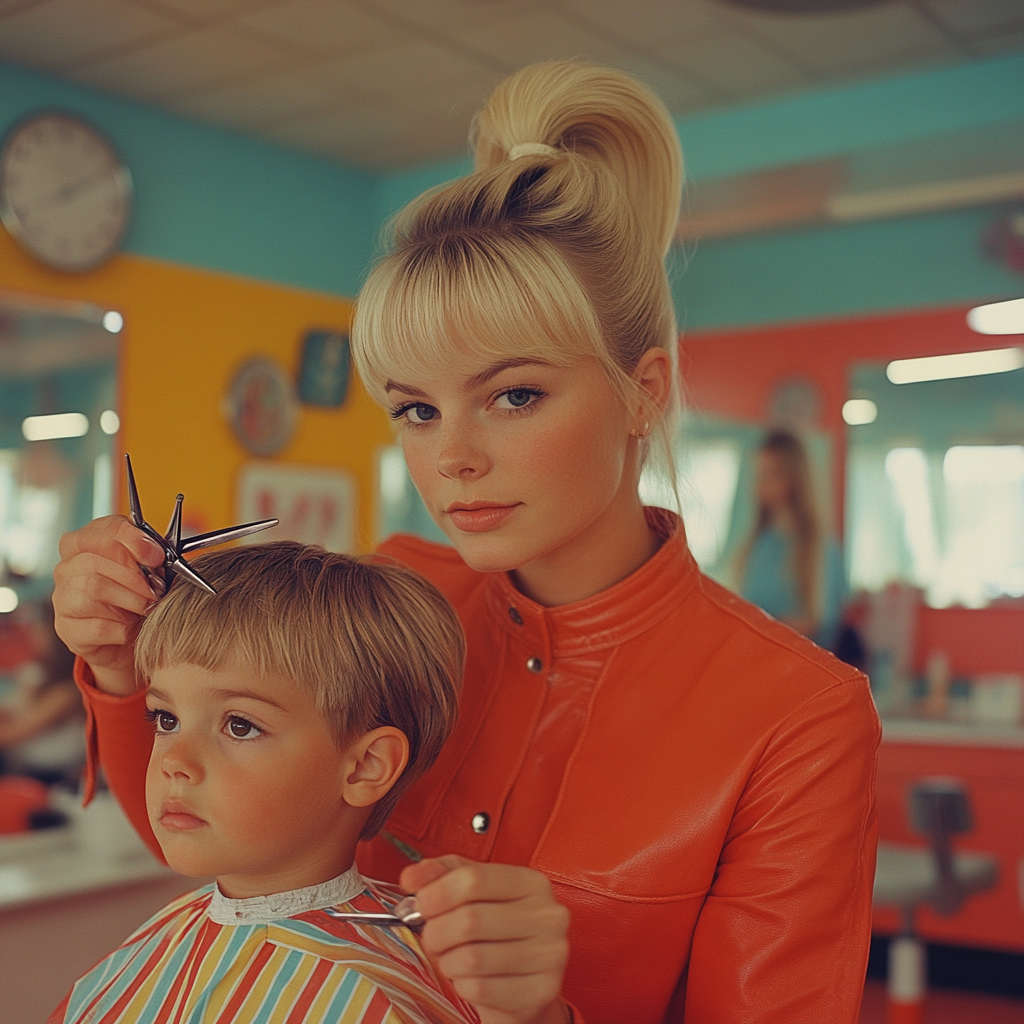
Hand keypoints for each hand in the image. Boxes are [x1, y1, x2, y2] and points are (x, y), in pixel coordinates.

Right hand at [53, 516, 164, 694]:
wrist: (128, 634)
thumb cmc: (135, 593)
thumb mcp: (145, 568)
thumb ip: (148, 555)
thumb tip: (157, 554)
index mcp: (84, 543)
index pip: (104, 530)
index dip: (134, 540)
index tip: (158, 556)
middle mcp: (66, 568)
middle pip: (93, 561)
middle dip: (134, 576)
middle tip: (156, 589)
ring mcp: (62, 599)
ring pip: (92, 589)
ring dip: (131, 600)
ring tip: (147, 607)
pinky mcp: (68, 629)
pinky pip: (97, 625)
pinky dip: (123, 627)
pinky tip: (131, 627)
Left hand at [400, 855, 570, 1023]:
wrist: (526, 981)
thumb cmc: (499, 933)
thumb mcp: (474, 893)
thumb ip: (442, 876)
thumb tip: (412, 877)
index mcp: (530, 883)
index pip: (474, 879)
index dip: (437, 892)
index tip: (421, 903)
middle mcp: (547, 915)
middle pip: (470, 919)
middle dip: (437, 932)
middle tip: (433, 937)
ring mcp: (549, 954)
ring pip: (472, 958)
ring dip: (449, 961)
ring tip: (451, 958)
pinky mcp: (541, 990)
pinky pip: (481, 989)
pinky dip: (463, 986)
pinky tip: (469, 977)